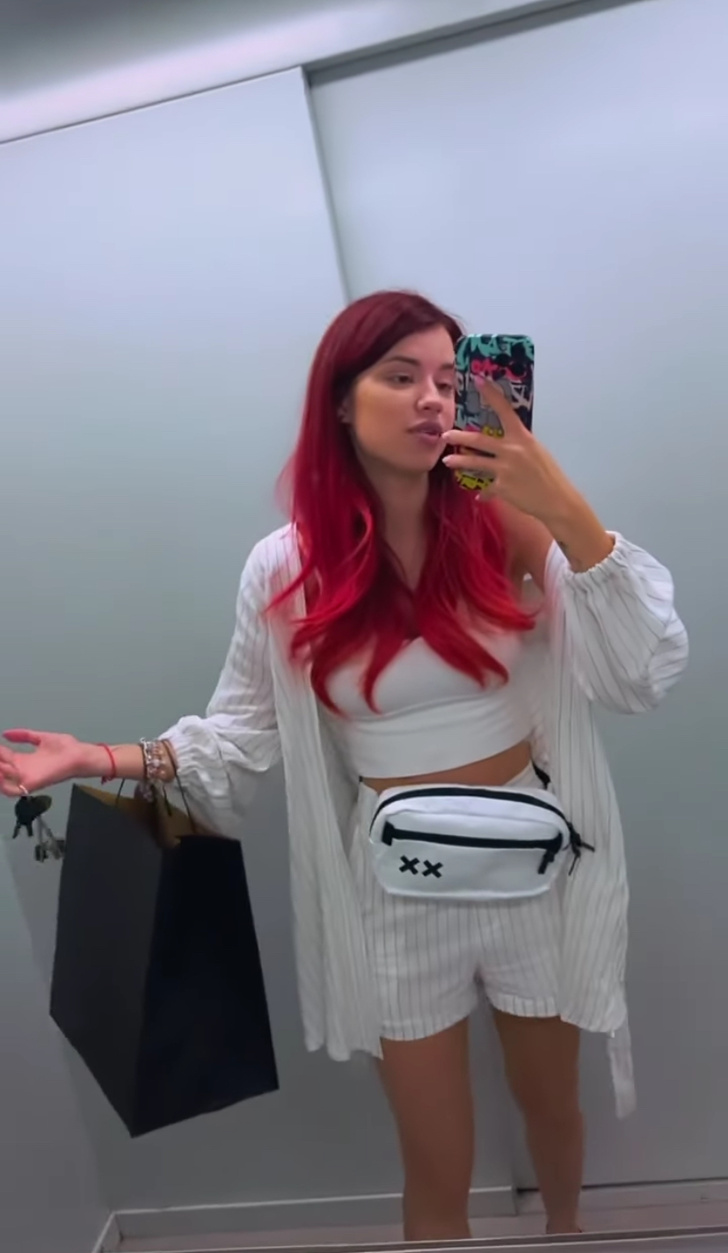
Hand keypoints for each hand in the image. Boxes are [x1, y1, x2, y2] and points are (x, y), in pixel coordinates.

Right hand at [0, 730, 99, 796]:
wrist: (79, 755)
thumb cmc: (66, 748)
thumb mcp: (41, 738)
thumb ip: (24, 735)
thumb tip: (6, 734)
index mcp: (25, 761)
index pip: (3, 758)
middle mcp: (23, 771)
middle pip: (1, 770)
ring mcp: (26, 778)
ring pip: (2, 782)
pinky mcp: (31, 784)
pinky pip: (12, 790)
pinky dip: (2, 784)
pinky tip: (0, 770)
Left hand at [442, 377, 578, 521]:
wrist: (556, 500)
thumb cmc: (550, 475)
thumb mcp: (536, 452)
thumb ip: (519, 446)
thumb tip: (505, 444)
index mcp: (522, 437)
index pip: (505, 410)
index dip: (491, 394)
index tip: (478, 380)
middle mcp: (511, 450)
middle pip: (479, 439)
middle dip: (459, 436)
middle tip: (446, 434)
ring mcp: (505, 469)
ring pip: (475, 462)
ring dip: (459, 461)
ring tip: (447, 460)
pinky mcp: (502, 487)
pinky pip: (487, 488)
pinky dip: (484, 493)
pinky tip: (480, 497)